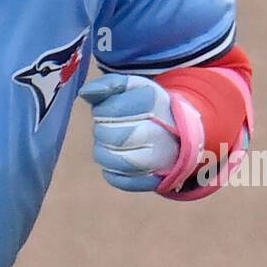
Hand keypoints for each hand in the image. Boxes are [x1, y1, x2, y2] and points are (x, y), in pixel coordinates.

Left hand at [78, 74, 200, 192]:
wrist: (182, 132)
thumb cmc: (148, 107)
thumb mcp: (133, 87)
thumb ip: (109, 84)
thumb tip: (85, 93)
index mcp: (155, 103)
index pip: (112, 110)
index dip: (102, 110)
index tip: (108, 108)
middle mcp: (161, 133)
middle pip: (110, 136)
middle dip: (102, 129)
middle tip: (110, 126)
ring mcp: (158, 161)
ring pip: (110, 159)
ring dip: (104, 149)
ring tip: (114, 141)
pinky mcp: (151, 182)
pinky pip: (115, 178)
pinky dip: (111, 168)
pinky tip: (121, 156)